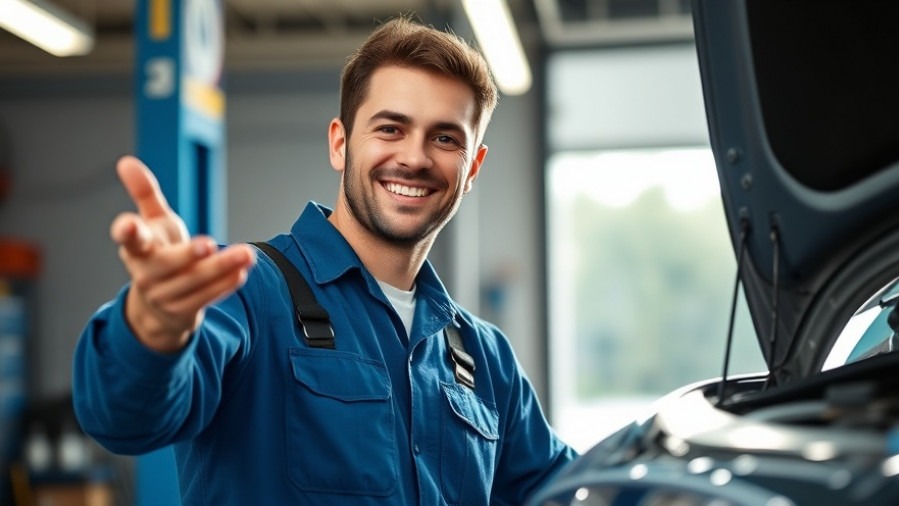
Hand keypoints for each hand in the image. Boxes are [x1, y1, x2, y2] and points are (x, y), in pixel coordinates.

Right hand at [110, 156, 255, 352]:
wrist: (158, 305)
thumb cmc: (158, 252)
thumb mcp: (152, 222)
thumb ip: (144, 193)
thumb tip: (126, 161)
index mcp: (137, 249)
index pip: (129, 240)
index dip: (126, 231)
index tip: (127, 224)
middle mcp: (147, 274)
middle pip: (168, 264)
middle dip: (188, 255)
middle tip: (208, 244)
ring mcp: (165, 295)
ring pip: (195, 281)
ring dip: (222, 268)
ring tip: (247, 254)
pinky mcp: (184, 311)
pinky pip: (207, 297)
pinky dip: (225, 285)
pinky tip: (242, 272)